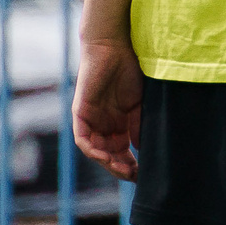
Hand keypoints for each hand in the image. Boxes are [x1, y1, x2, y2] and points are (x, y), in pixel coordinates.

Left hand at [71, 38, 144, 178]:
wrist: (115, 48)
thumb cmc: (131, 70)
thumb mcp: (140, 104)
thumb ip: (140, 126)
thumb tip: (145, 151)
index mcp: (118, 123)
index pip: (123, 152)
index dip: (133, 165)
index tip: (145, 175)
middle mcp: (102, 125)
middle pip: (109, 155)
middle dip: (121, 168)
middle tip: (135, 177)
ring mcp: (90, 120)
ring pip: (95, 151)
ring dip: (108, 163)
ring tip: (123, 170)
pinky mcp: (80, 113)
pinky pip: (82, 139)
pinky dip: (93, 151)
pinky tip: (106, 157)